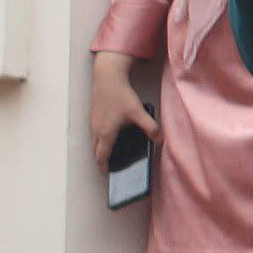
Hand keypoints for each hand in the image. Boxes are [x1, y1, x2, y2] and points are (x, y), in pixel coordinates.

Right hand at [86, 51, 157, 169]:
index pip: (102, 156)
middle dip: (102, 159)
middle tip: (111, 164)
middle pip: (96, 151)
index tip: (109, 173)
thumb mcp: (138, 112)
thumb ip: (150, 127)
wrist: (107, 79)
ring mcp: (92, 123)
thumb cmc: (121, 96)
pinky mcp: (93, 117)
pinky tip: (110, 135)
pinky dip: (100, 140)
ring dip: (100, 149)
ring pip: (94, 142)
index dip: (104, 166)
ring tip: (111, 152)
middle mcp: (96, 131)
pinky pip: (94, 134)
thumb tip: (160, 140)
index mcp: (106, 133)